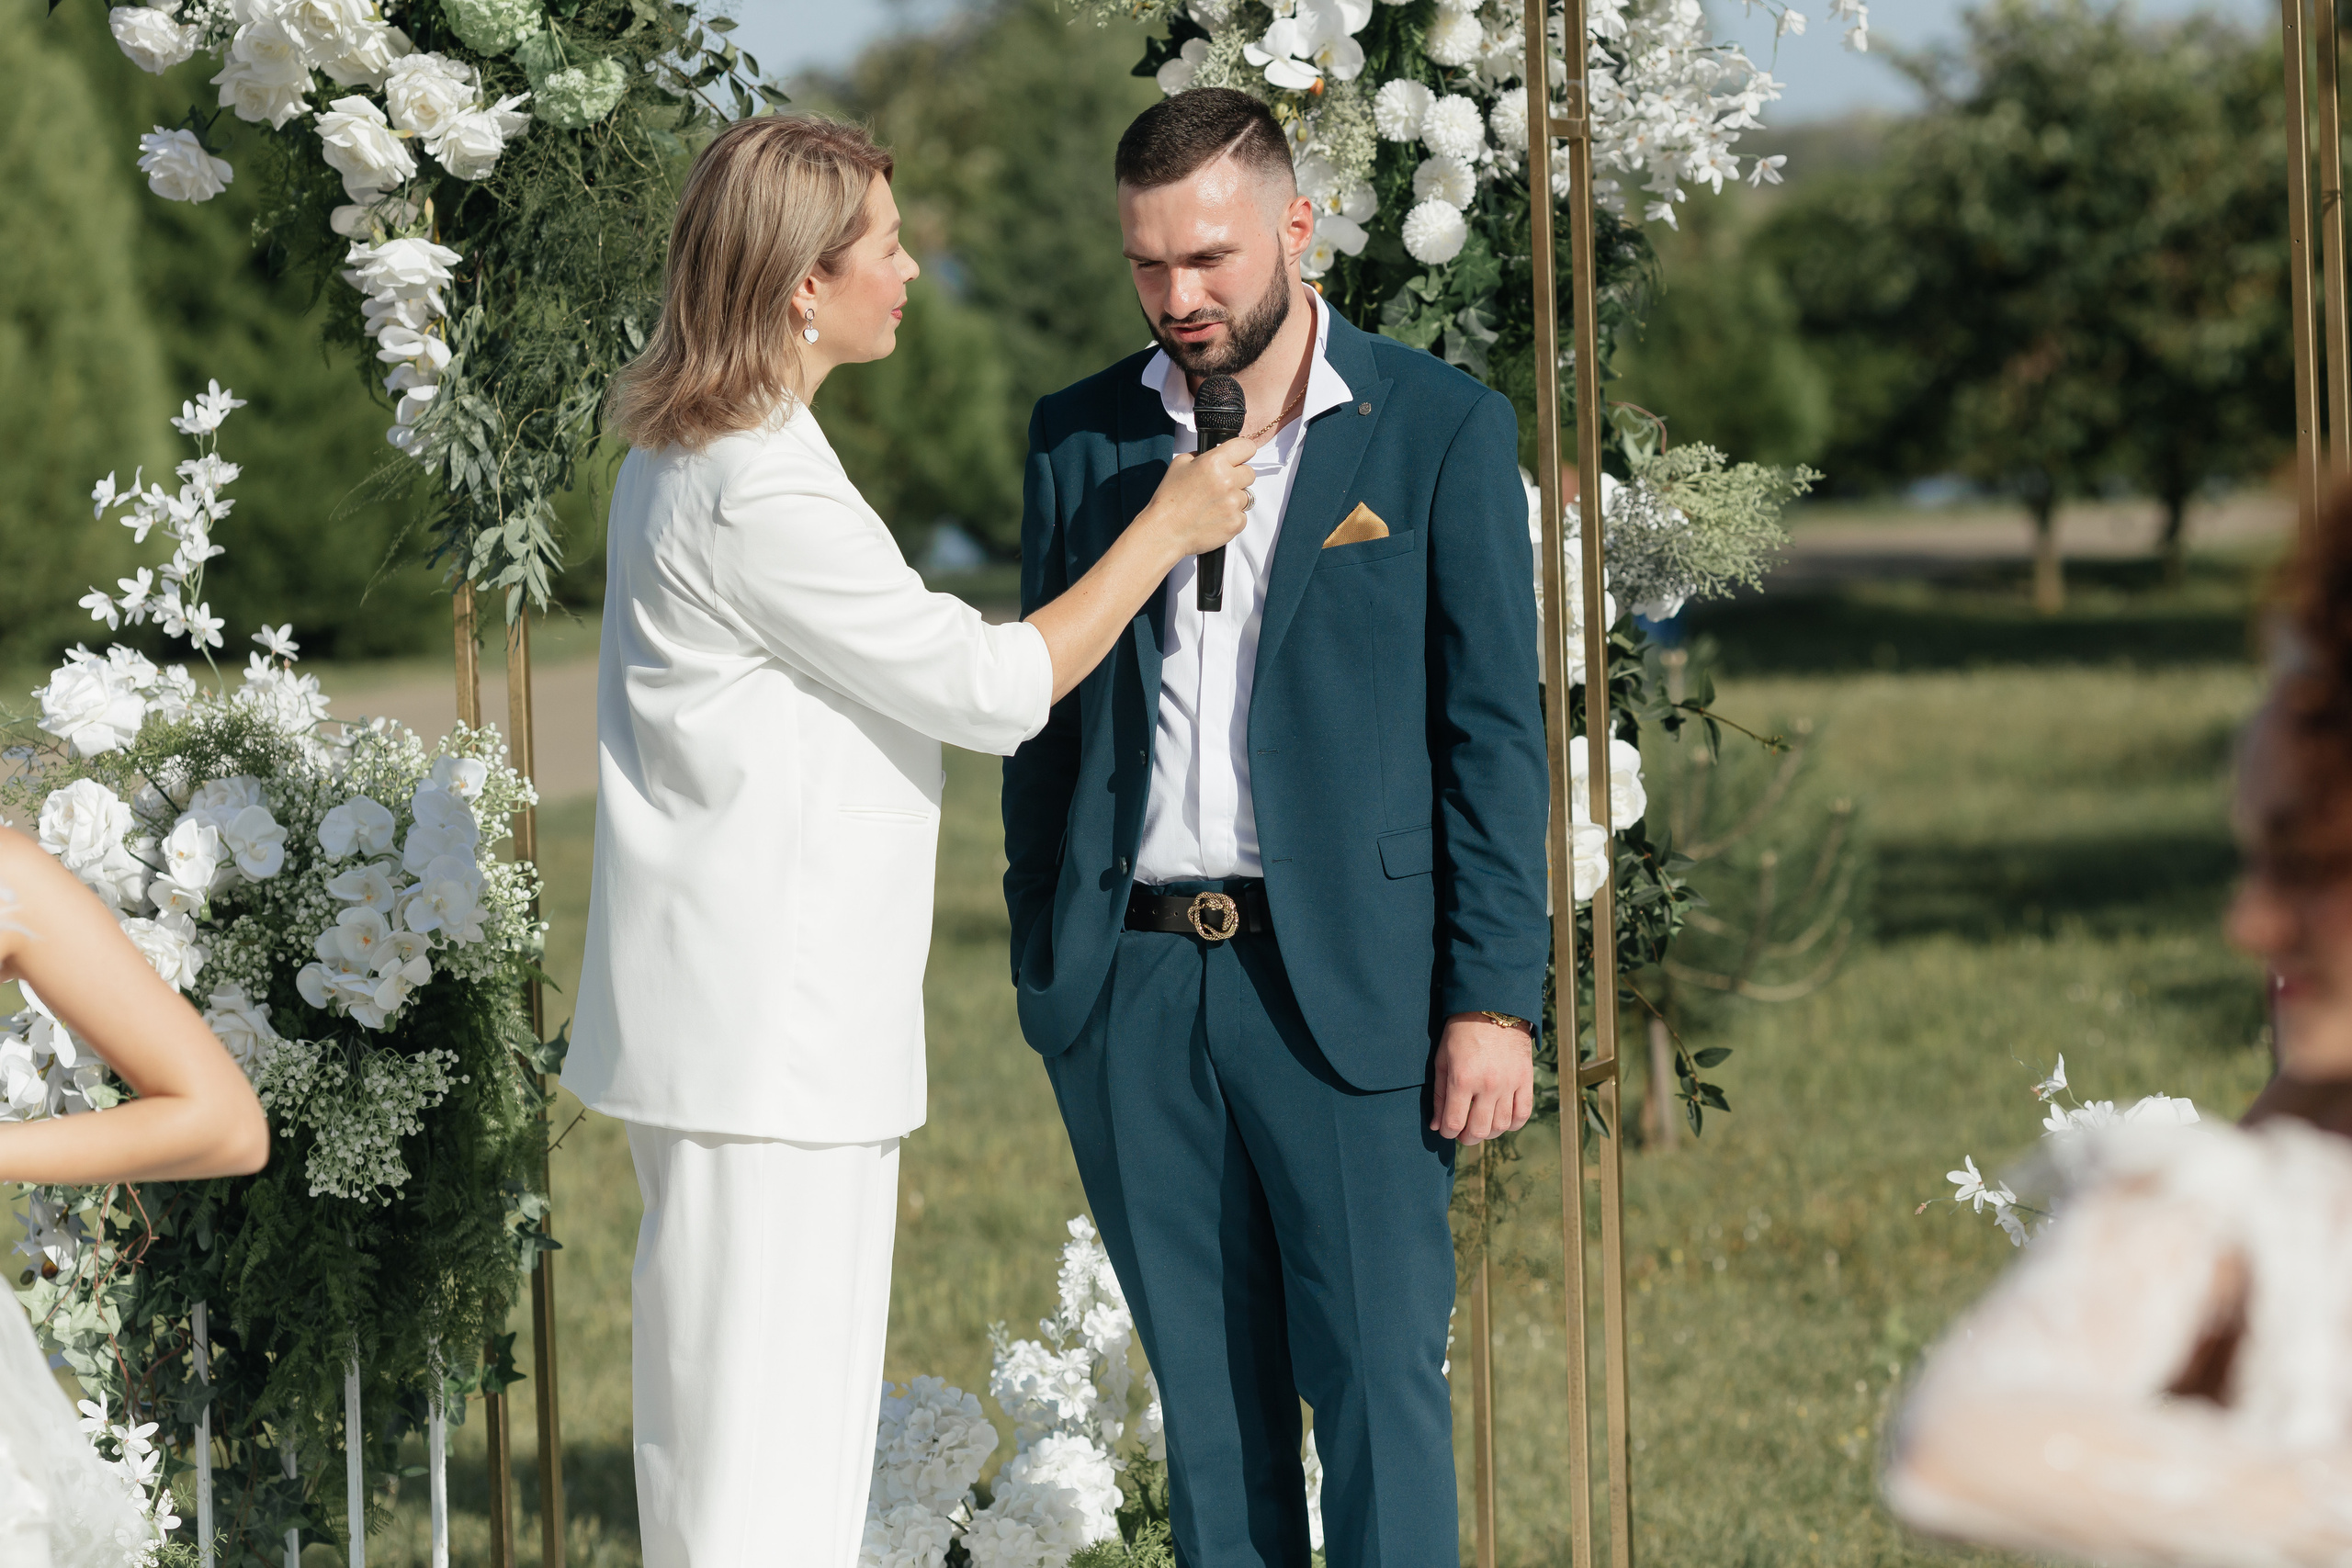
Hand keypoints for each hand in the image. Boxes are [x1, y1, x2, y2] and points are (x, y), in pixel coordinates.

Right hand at [1139, 436, 1257, 561]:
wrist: (1165, 531)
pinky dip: (1232, 517)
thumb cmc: (1169, 500)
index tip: (1239, 458)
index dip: (1243, 452)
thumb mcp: (1179, 464)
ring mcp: (1234, 504)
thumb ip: (1201, 455)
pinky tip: (1214, 517)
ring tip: (1213, 504)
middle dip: (1238, 477)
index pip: (1246, 447)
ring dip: (1234, 498)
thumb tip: (1214, 454)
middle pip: (1249, 473)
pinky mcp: (1236, 523)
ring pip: (1247, 496)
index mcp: (1214, 462)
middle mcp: (1227, 481)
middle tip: (1220, 485)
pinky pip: (1243, 516)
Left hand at [1431, 1012, 1534, 1145]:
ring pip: (1501, 1126)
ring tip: (1481, 1124)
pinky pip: (1523, 1114)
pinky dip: (1512, 1124)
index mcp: (1462, 1079)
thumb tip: (1437, 1125)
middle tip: (1463, 1133)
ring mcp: (1509, 1084)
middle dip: (1467, 1138)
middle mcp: (1487, 1085)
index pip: (1454, 1123)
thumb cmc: (1461, 1032)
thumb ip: (1439, 1094)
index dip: (1447, 1132)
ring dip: (1489, 1132)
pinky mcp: (1526, 1080)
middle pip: (1479, 1130)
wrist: (1493, 1008)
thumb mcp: (1442, 1059)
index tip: (1446, 1129)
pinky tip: (1502, 1120)